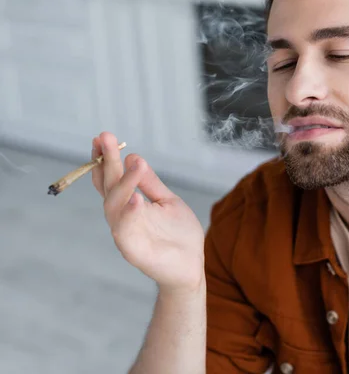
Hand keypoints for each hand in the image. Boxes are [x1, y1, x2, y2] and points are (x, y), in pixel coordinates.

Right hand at [92, 132, 204, 292]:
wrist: (192, 266)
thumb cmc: (179, 235)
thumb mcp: (168, 201)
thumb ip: (151, 183)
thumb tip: (134, 157)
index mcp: (130, 204)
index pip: (112, 178)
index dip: (105, 158)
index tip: (102, 137)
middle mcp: (123, 217)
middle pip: (109, 187)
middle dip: (106, 162)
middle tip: (105, 137)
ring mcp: (126, 233)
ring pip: (114, 206)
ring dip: (122, 184)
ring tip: (131, 164)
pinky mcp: (133, 250)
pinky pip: (125, 231)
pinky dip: (128, 214)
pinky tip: (135, 198)